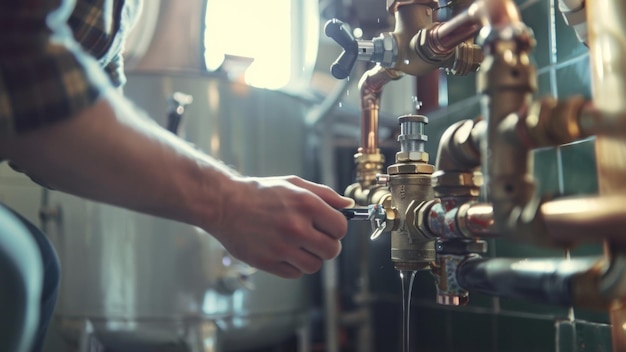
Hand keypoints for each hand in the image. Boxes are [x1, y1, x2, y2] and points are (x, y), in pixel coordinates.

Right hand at [209, 175, 353, 277]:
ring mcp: (281, 247)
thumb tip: (349, 207)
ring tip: (298, 245)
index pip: (341, 228)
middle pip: (332, 250)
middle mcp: (296, 227)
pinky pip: (295, 274)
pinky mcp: (267, 262)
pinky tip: (283, 252)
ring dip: (311, 257)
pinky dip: (293, 266)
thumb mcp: (294, 184)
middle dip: (327, 245)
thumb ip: (325, 194)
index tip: (328, 227)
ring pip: (314, 265)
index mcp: (306, 204)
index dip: (337, 229)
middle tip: (314, 238)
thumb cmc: (261, 193)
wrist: (224, 204)